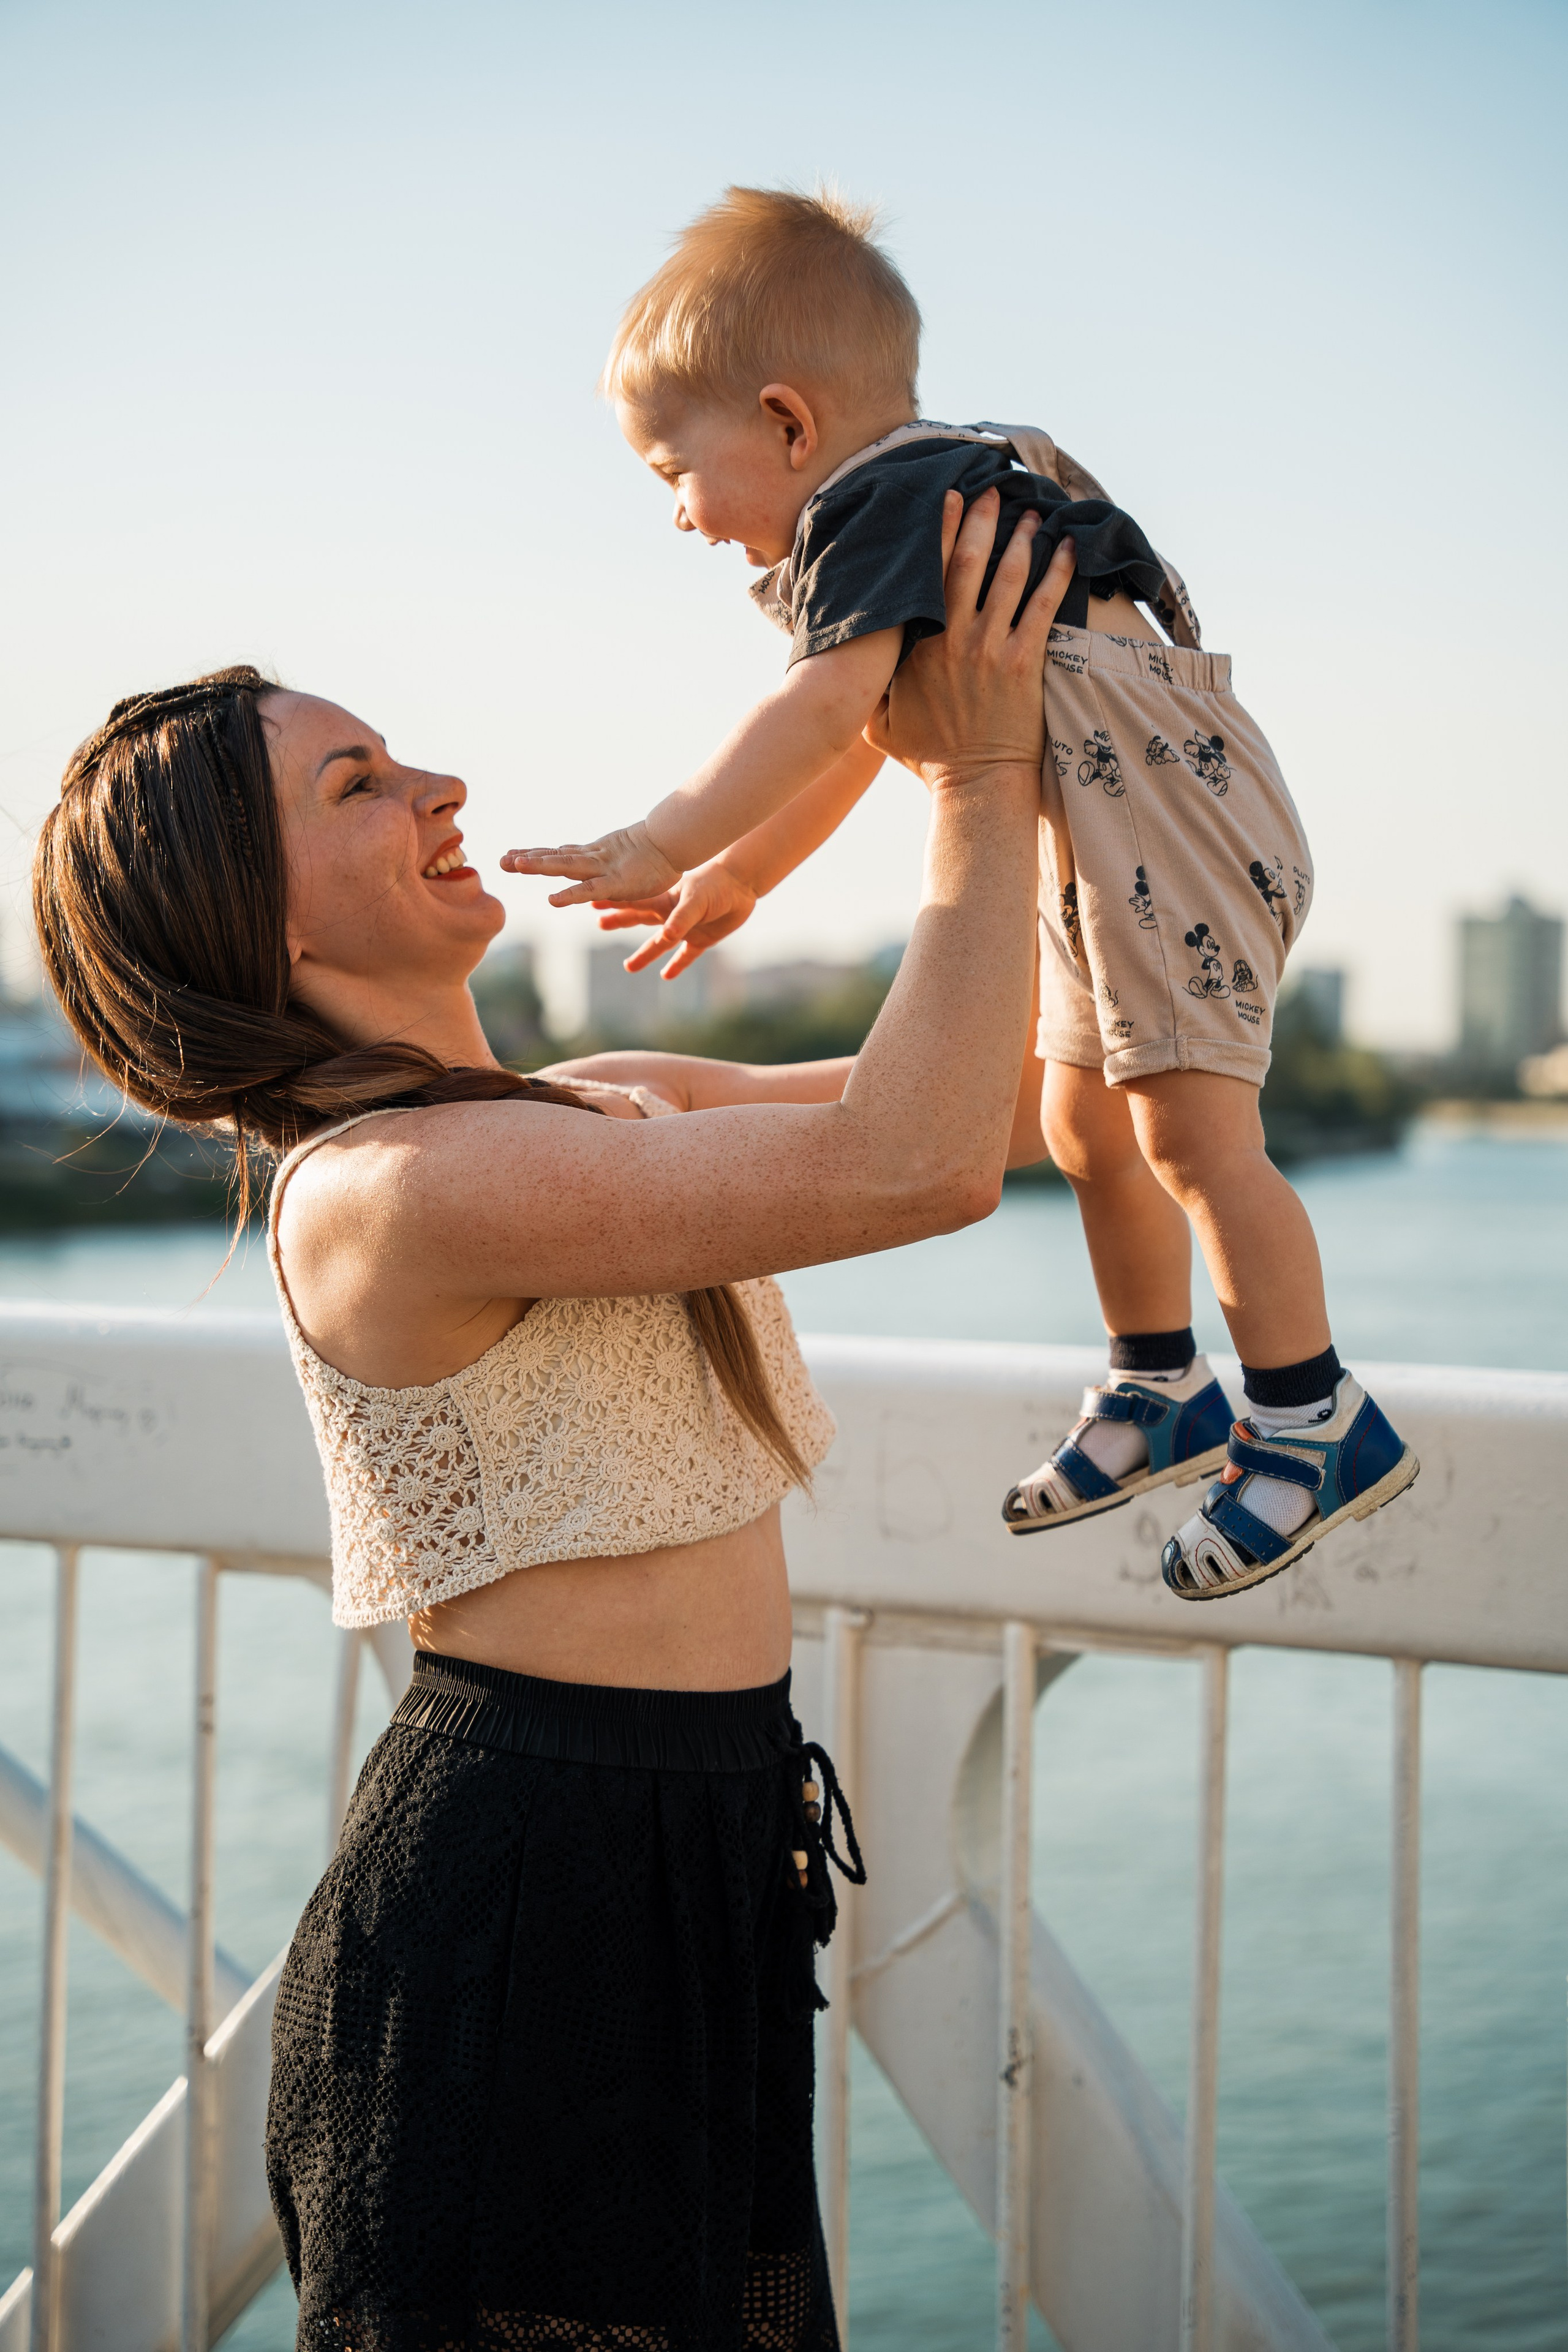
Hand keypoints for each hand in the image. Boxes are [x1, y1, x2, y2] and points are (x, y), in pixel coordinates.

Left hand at [501, 821, 680, 906]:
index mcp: (595, 856)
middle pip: (554, 857)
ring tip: (513, 864)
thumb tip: (605, 876)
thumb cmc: (658, 855)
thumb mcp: (629, 864)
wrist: (677, 841)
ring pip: (565, 867)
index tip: (511, 854)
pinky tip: (552, 900)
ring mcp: (603, 868)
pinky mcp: (616, 883)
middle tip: (500, 860)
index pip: (559, 854)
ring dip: (539, 865)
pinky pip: (589, 890)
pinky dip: (571, 895)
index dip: (535, 853)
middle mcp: (593, 858)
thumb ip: (614, 869)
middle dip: (527, 859)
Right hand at [594, 859, 759, 978]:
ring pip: (659, 944)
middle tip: (600, 924)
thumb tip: (667, 936)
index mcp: (664, 901)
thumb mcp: (697, 900)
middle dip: (620, 921)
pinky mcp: (703, 940)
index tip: (591, 900)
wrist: (744, 884)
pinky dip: (677, 966)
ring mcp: (685, 928)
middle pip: (639, 920)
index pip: (633, 904)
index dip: (614, 903)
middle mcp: (671, 915)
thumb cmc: (717, 885)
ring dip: (644, 955)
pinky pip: (686, 957)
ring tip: (628, 967)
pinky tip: (666, 976)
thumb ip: (681, 918)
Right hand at [867, 489, 1075, 789]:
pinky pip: (1043, 606)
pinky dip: (1056, 572)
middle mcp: (954, 639)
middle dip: (980, 521)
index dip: (939, 531)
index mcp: (918, 647)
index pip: (927, 575)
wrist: (976, 786)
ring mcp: (992, 649)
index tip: (947, 499)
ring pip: (1007, 577)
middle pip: (968, 563)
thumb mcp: (879, 724)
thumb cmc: (928, 759)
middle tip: (991, 491)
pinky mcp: (1025, 663)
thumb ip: (868, 687)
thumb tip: (846, 660)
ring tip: (1029, 512)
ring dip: (1019, 539)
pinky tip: (1066, 547)